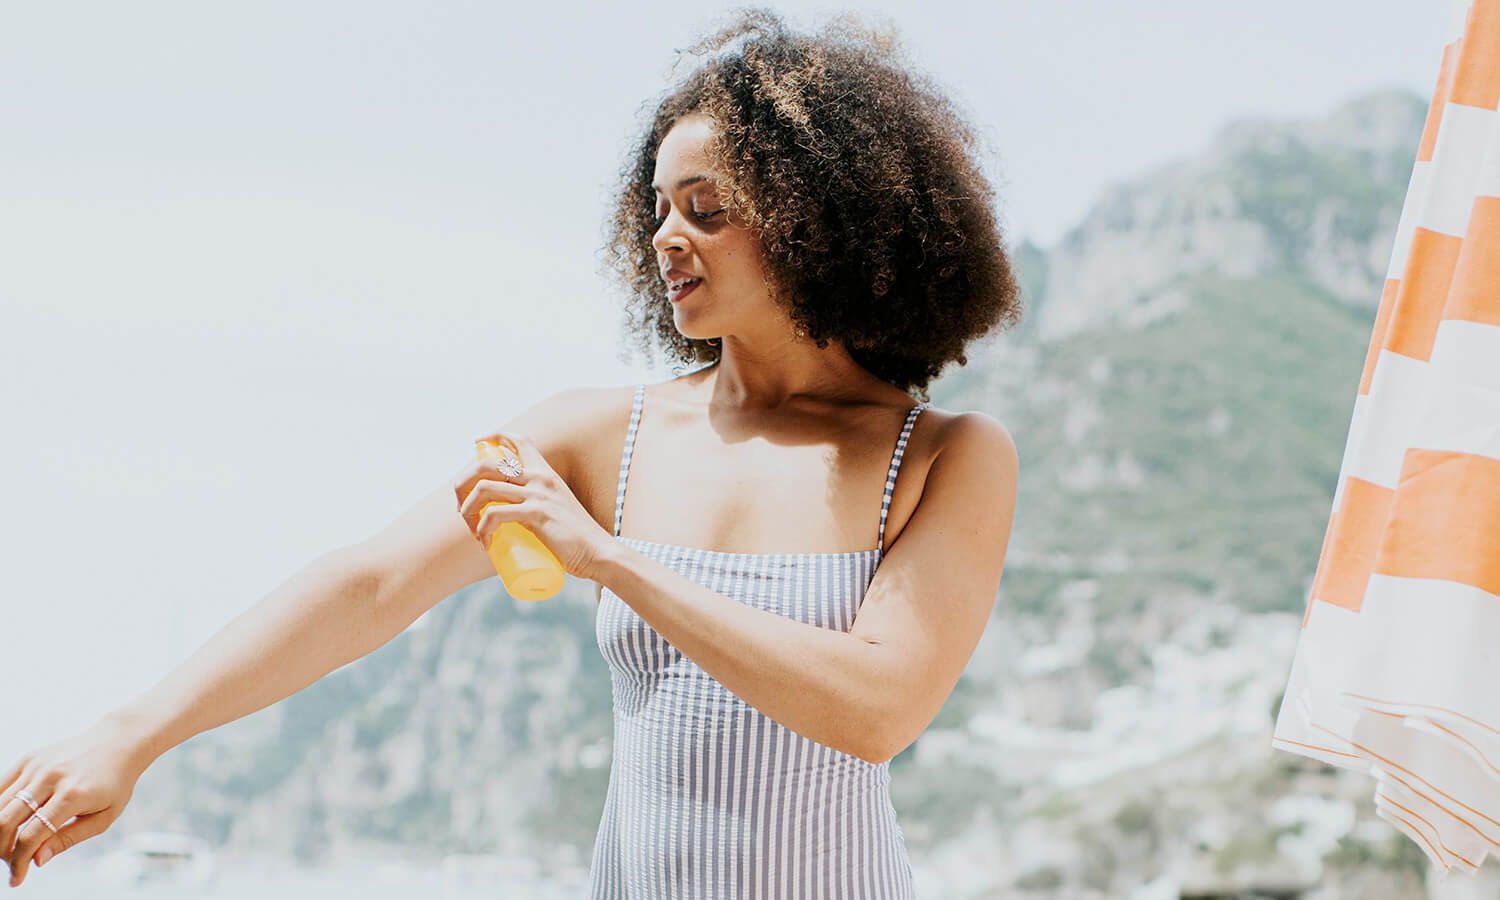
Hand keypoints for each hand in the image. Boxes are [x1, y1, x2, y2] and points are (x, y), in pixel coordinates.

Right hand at [2, 715, 148, 887]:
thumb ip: (69, 839)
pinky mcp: (29, 758)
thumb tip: (36, 860)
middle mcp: (52, 777)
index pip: (32, 835)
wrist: (118, 743)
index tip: (17, 879)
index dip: (19, 862)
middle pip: (6, 821)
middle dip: (2, 849)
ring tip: (12, 845)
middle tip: (11, 861)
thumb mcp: (103, 817)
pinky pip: (1, 787)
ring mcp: (38, 765)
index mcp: (73, 794)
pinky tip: (8, 823)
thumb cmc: (115, 783)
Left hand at [456, 432, 615, 581]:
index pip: (520, 440)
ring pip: (484, 488)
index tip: (478, 443)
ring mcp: (538, 494)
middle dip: (463, 482)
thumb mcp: (558, 509)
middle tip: (462, 507)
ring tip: (470, 527)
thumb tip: (512, 516)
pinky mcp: (537, 514)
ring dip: (467, 508)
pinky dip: (482, 529)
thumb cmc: (576, 539)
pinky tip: (484, 542)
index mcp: (546, 473)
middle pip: (487, 464)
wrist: (598, 553)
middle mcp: (541, 477)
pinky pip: (495, 514)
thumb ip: (540, 505)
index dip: (495, 436)